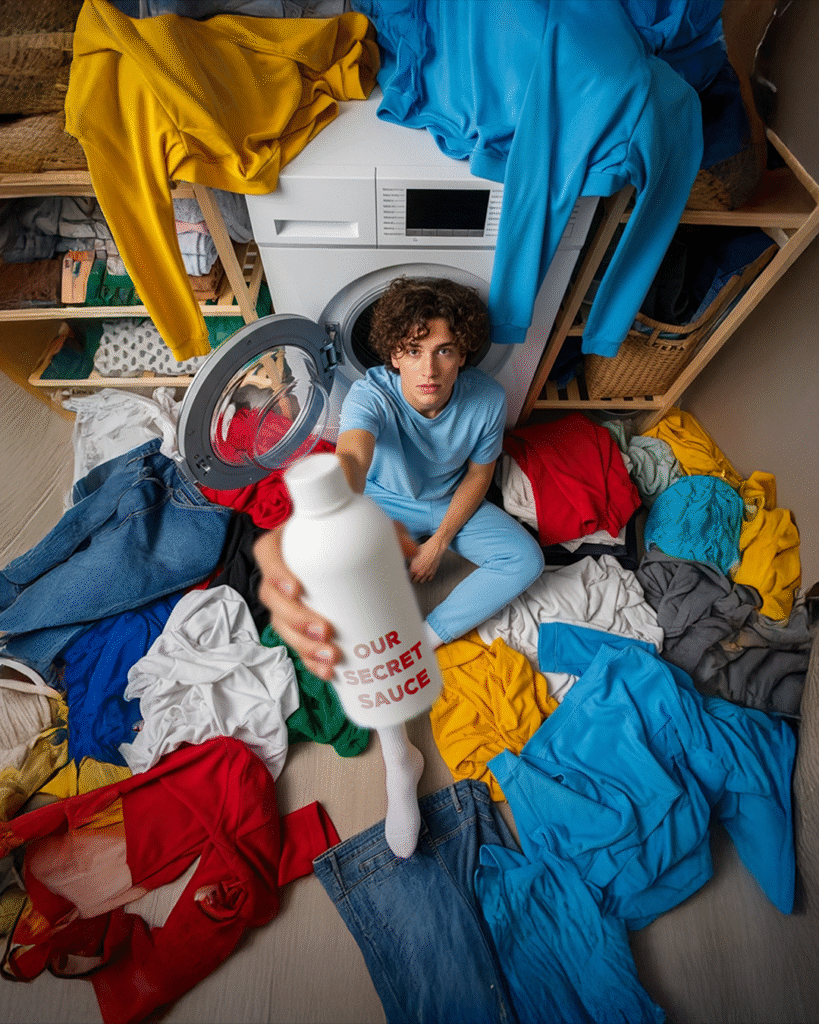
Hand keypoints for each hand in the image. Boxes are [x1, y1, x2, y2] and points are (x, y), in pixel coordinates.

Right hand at [254, 521, 418, 680]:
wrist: (352, 549)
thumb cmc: (353, 536)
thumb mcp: (372, 529)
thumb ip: (392, 534)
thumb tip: (411, 552)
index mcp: (289, 542)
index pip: (267, 553)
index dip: (275, 572)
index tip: (297, 589)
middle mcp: (283, 572)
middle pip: (272, 598)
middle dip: (296, 620)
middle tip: (326, 630)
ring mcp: (288, 601)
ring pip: (282, 626)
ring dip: (303, 646)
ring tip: (332, 657)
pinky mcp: (300, 623)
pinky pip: (297, 645)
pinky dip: (311, 661)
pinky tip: (328, 671)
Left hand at [408, 536, 445, 583]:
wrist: (434, 548)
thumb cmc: (424, 549)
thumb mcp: (413, 554)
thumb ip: (410, 561)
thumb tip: (408, 562)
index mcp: (414, 569)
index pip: (409, 577)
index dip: (409, 576)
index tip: (409, 576)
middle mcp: (420, 573)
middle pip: (415, 581)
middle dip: (413, 579)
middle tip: (413, 578)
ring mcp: (427, 573)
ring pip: (422, 581)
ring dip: (420, 579)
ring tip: (419, 578)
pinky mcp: (433, 572)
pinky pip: (429, 578)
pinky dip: (427, 578)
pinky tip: (426, 576)